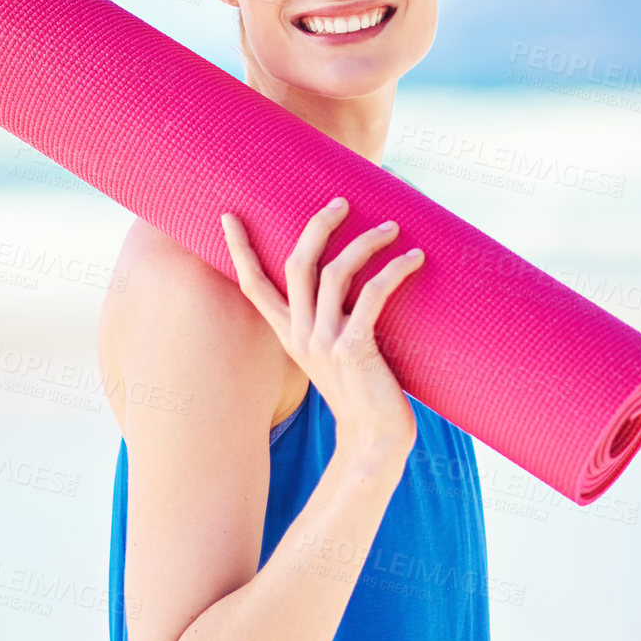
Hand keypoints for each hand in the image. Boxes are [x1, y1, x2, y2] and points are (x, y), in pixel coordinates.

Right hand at [219, 197, 422, 469]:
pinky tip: (413, 259)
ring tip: (391, 228)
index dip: (239, 249)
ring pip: (334, 273)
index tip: (227, 216)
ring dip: (365, 242)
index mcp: (289, 334)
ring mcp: (324, 342)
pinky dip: (394, 271)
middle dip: (317, 226)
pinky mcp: (354, 349)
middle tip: (341, 202)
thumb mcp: (333, 354)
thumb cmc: (362, 392)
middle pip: (296, 265)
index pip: (253, 284)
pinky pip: (372, 295)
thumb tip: (347, 281)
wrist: (375, 438)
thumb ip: (331, 321)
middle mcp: (300, 335)